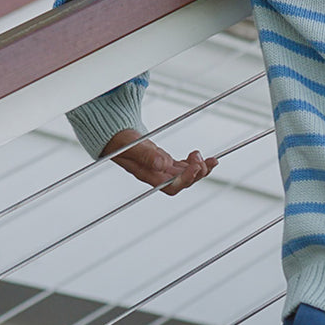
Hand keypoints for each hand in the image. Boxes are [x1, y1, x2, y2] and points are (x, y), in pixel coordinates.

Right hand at [102, 129, 216, 195]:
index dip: (186, 180)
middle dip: (197, 172)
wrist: (114, 137)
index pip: (171, 186)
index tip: (195, 166)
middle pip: (183, 183)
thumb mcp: (131, 145)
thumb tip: (163, 164)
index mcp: (148, 175)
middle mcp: (157, 175)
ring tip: (210, 158)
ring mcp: (162, 169)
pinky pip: (184, 166)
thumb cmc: (119, 142)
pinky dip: (194, 162)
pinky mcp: (165, 162)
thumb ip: (146, 155)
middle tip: (203, 158)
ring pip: (186, 175)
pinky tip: (200, 156)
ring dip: (200, 168)